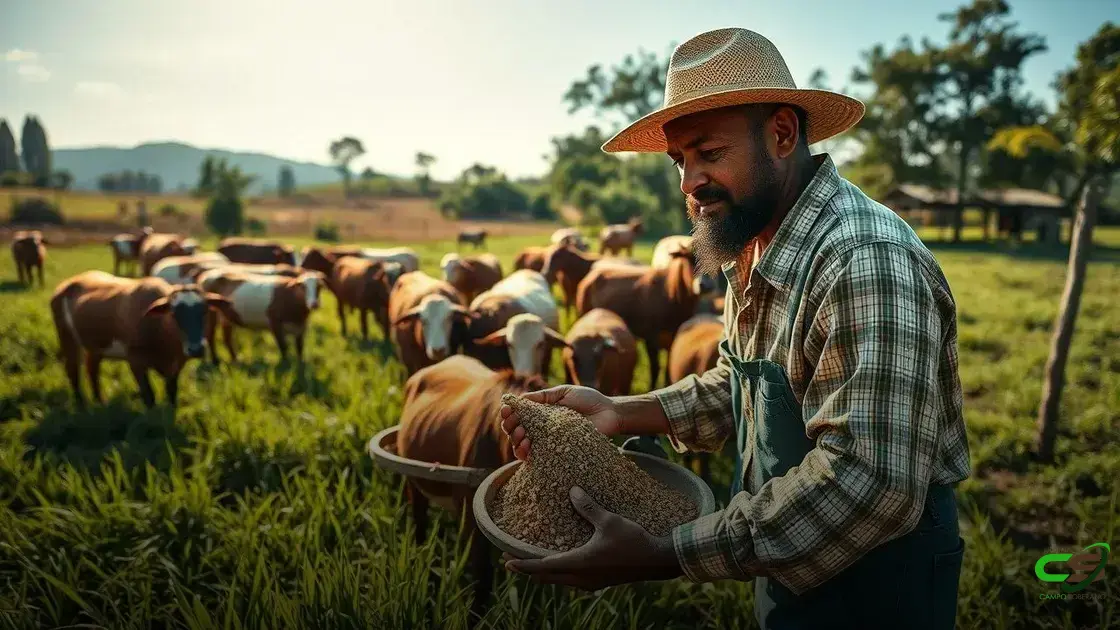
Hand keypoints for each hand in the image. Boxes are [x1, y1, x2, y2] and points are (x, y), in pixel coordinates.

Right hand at [499, 385, 621, 461]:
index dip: (509, 414)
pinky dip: (527, 454)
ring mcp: (549, 443)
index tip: (506, 409)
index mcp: (541, 415)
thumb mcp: (564, 392)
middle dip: (510, 427)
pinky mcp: (558, 454)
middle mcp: (542, 430)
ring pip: (522, 448)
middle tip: (513, 422)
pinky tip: (528, 445)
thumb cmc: (588, 400)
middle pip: (516, 433)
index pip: (518, 417)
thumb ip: (543, 396)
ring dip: (516, 441)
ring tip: (521, 434)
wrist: (609, 412)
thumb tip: (519, 398)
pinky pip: (538, 459)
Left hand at [503, 486, 682, 589]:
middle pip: (547, 577)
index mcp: (579, 564)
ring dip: (543, 572)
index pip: (543, 566)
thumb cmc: (633, 540)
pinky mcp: (598, 582)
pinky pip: (571, 580)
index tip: (506, 561)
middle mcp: (581, 577)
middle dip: (528, 569)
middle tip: (511, 560)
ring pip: (559, 580)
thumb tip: (572, 491)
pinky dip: (559, 573)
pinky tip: (562, 562)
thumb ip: (588, 507)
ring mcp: (590, 582)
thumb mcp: (609, 521)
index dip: (523, 564)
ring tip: (532, 561)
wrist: (657, 561)